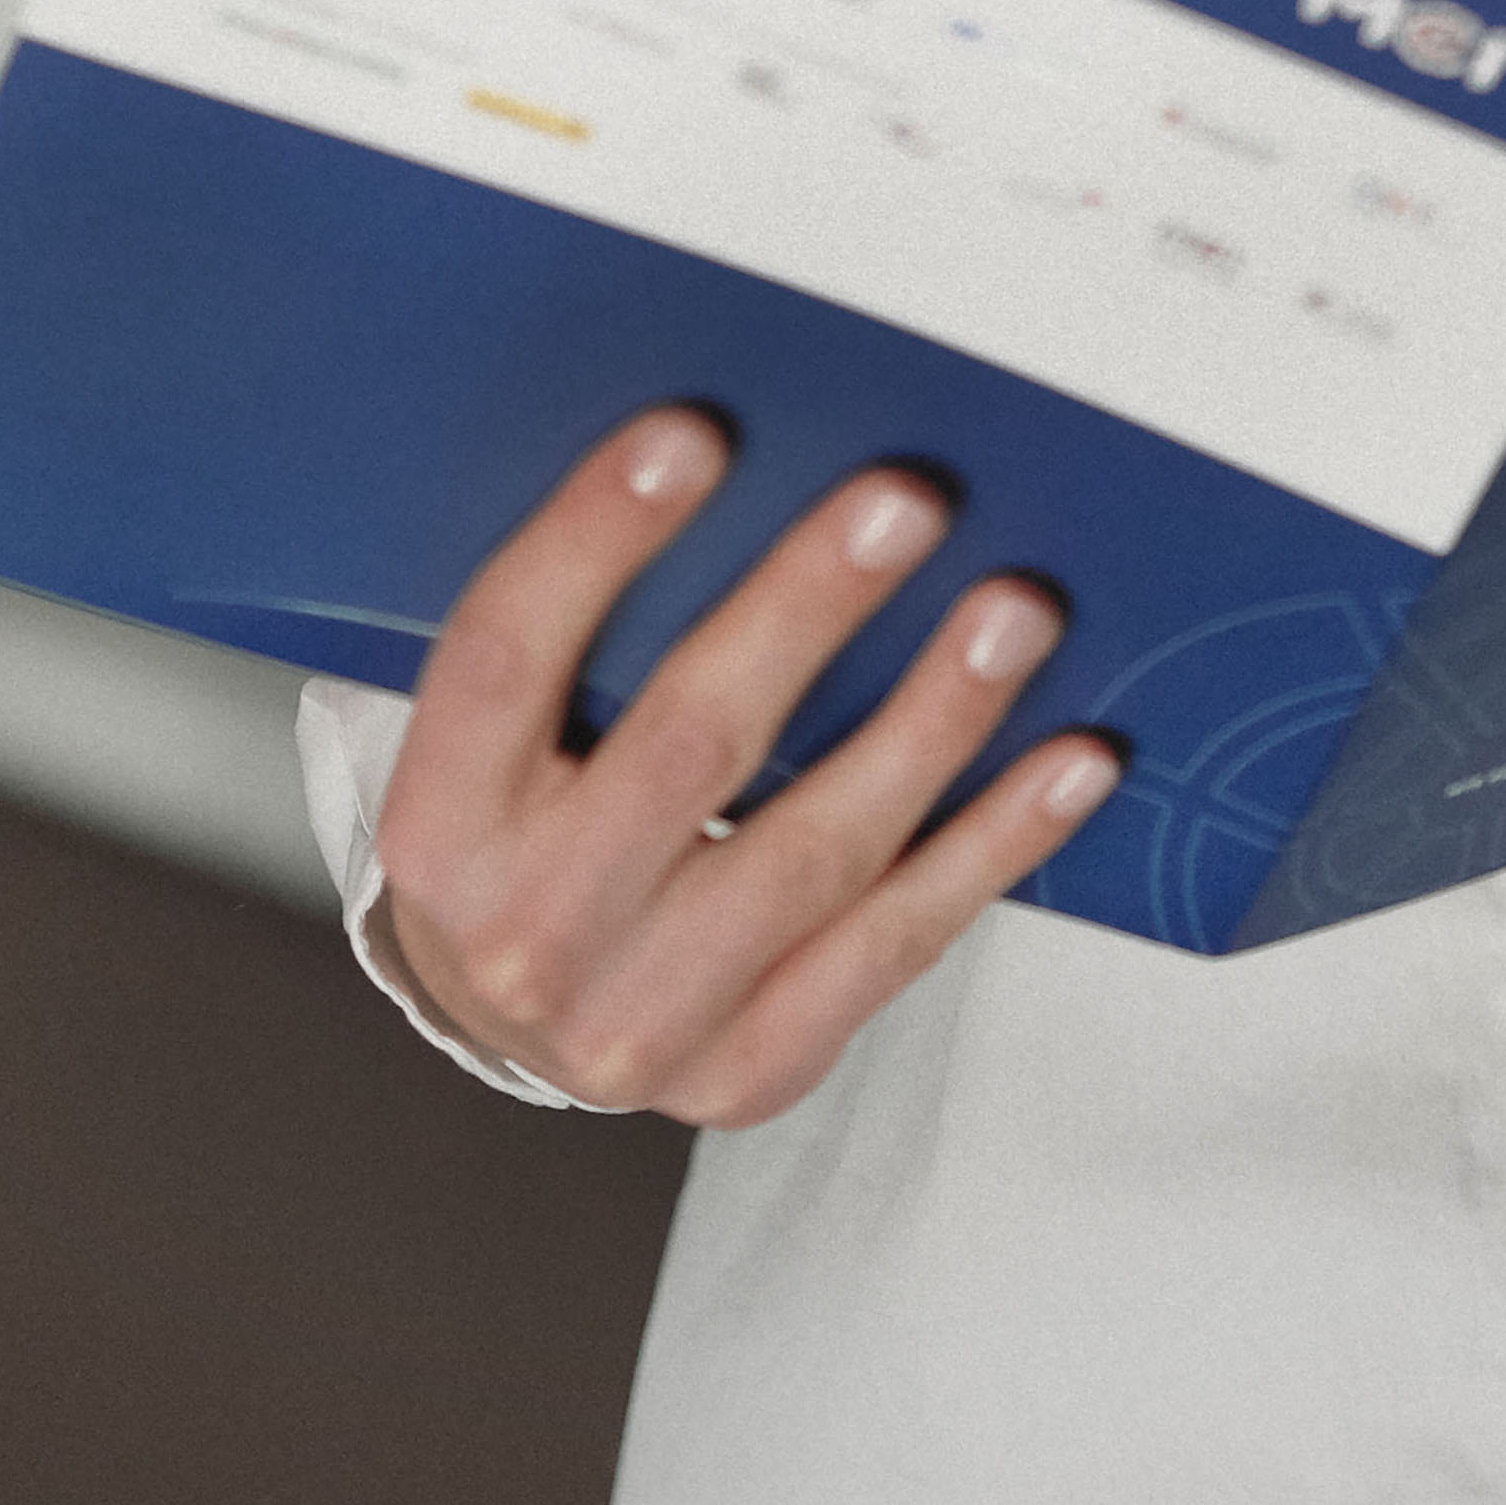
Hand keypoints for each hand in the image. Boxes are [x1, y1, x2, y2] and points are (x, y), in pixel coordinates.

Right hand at [367, 413, 1122, 1123]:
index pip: (507, 658)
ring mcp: (640, 1024)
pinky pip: (895, 944)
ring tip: (1012, 614)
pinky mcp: (750, 1072)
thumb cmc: (526, 832)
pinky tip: (1068, 763)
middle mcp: (523, 935)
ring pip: (812, 851)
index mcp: (438, 827)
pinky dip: (993, 845)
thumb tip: (725, 451)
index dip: (596, 540)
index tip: (696, 432)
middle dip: (805, 610)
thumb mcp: (499, 742)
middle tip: (905, 502)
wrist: (521, 1027)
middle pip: (685, 747)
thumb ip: (579, 632)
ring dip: (931, 721)